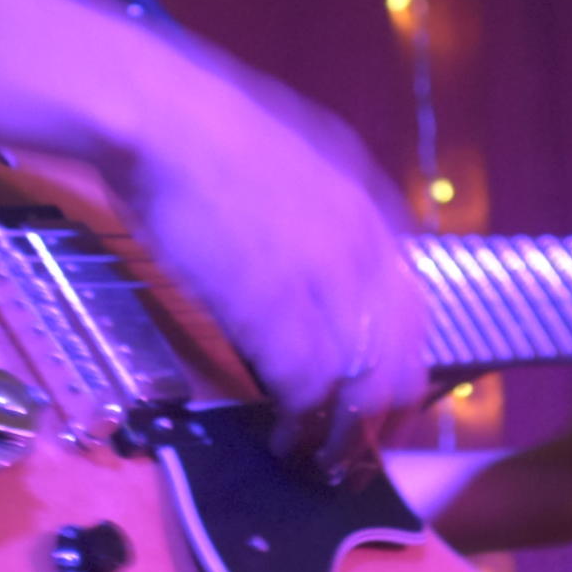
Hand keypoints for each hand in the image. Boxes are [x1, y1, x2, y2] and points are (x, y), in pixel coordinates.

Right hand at [103, 30, 428, 458]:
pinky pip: (308, 384)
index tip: (382, 401)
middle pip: (399, 355)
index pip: (412, 312)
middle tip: (356, 446)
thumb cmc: (205, 133)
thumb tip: (322, 271)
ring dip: (345, 429)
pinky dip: (303, 422)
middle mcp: (361, 247)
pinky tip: (288, 437)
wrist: (160, 116)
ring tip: (323, 455)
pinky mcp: (272, 304)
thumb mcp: (293, 167)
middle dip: (382, 413)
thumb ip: (322, 219)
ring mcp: (321, 277)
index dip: (399, 368)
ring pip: (362, 379)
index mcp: (368, 211)